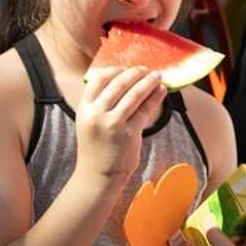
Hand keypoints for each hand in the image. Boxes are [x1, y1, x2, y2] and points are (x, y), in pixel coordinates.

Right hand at [74, 65, 163, 182]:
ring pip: (134, 94)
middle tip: (146, 69)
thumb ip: (99, 103)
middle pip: (118, 83)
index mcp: (84, 109)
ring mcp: (113, 124)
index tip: (126, 68)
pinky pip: (145, 109)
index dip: (114, 70)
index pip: (98, 79)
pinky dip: (155, 97)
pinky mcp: (129, 133)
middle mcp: (97, 114)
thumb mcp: (89, 122)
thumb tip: (121, 80)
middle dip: (135, 73)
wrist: (98, 176)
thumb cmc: (96, 148)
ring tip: (157, 76)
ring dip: (148, 81)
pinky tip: (161, 91)